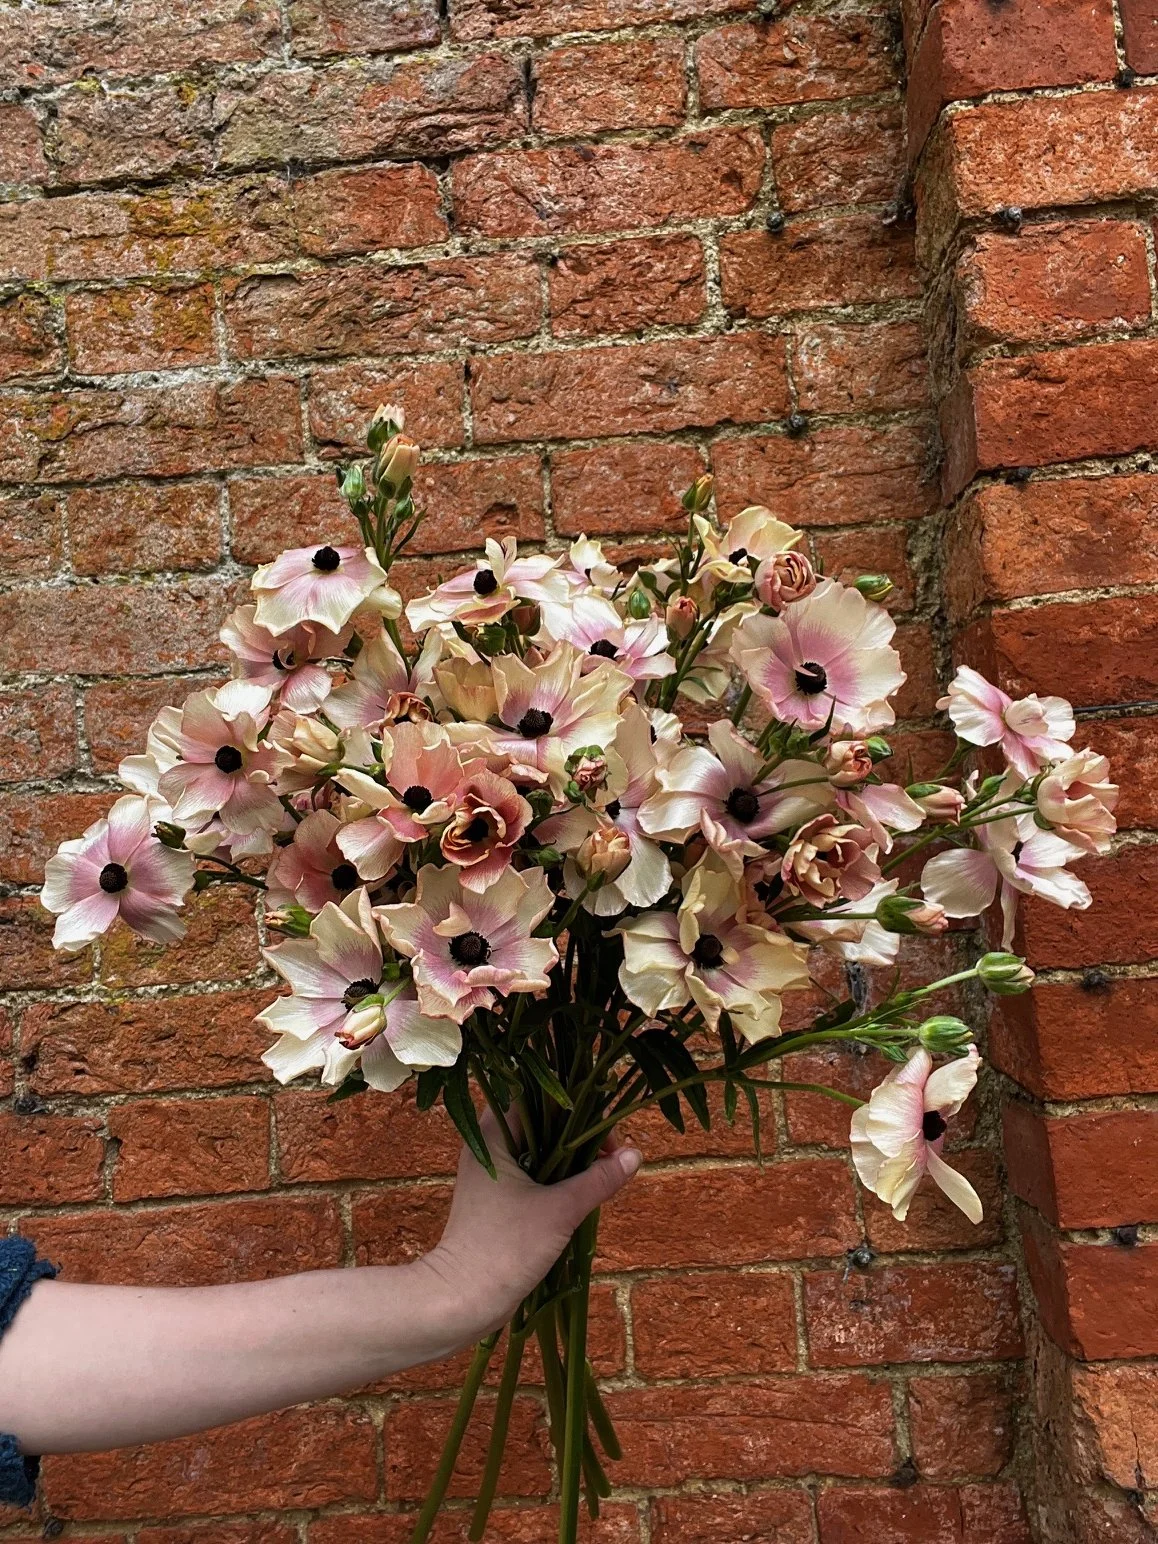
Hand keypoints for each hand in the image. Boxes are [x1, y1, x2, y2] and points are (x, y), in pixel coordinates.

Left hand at [420, 1110, 642, 1346]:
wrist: (461, 1299)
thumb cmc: (504, 1248)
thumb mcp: (560, 1210)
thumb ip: (598, 1180)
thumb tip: (636, 1155)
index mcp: (492, 1134)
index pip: (540, 1097)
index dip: (578, 1108)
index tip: (607, 1134)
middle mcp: (488, 1146)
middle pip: (543, 1122)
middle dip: (580, 1136)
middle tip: (610, 1155)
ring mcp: (490, 1174)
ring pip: (540, 1150)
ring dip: (572, 1160)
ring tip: (601, 1174)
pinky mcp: (496, 1199)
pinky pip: (534, 1175)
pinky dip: (558, 1179)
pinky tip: (582, 1194)